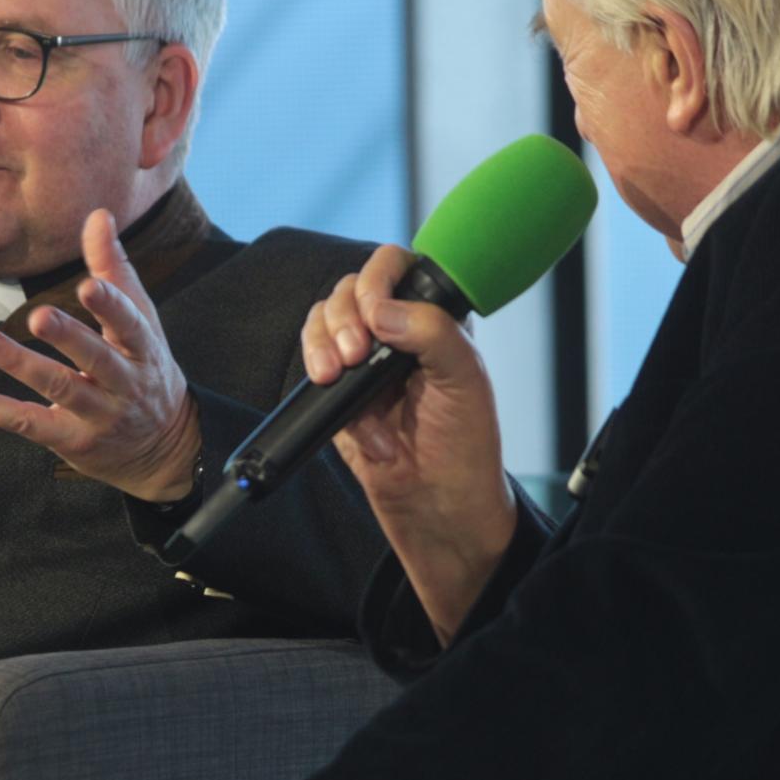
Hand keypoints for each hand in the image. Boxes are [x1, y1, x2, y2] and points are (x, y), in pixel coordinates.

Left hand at [0, 209, 200, 503]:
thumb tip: (98, 214)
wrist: (163, 445)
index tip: (90, 285)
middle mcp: (123, 384)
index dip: (112, 307)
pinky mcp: (69, 439)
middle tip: (38, 317)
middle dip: (68, 338)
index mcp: (142, 349)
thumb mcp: (141, 320)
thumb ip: (114, 268)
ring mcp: (97, 415)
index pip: (130, 326)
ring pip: (57, 389)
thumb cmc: (144, 366)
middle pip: (95, 360)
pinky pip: (27, 422)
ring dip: (20, 365)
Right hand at [303, 244, 514, 642]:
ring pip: (322, 322)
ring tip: (337, 375)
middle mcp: (397, 333)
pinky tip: (350, 412)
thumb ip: (433, 332)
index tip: (375, 312)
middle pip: (348, 289)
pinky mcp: (337, 394)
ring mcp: (363, 363)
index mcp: (435, 320)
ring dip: (322, 343)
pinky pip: (313, 366)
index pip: (397, 268)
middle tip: (355, 354)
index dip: (377, 278)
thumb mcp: (466, 381)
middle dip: (343, 316)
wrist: (437, 510)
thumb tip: (382, 309)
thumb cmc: (466, 448)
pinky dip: (322, 382)